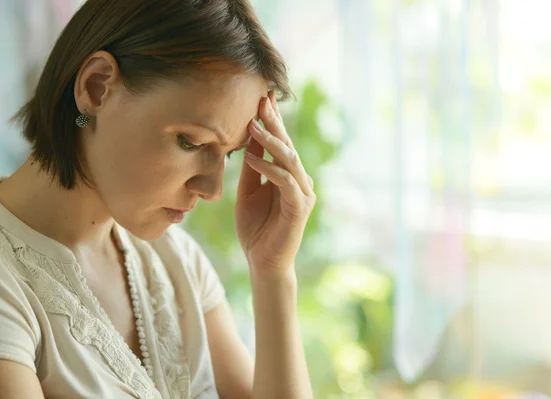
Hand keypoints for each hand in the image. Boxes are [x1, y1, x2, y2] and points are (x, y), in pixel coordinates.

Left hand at [235, 91, 315, 277]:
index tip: (262, 97)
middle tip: (262, 99)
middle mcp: (299, 180)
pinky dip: (269, 169)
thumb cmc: (255, 228)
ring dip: (270, 141)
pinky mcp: (299, 208)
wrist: (262, 261)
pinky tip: (251, 158)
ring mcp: (302, 193)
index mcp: (287, 175)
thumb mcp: (248, 191)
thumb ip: (252, 167)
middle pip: (287, 145)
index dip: (272, 121)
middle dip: (274, 122)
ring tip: (252, 124)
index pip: (280, 143)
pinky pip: (285, 182)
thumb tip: (249, 138)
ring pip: (288, 160)